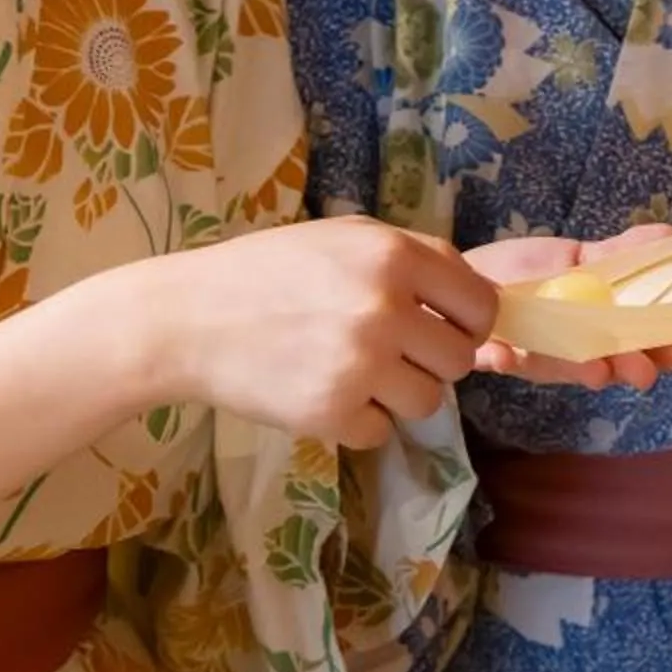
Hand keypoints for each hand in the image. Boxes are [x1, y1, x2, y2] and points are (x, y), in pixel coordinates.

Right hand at [140, 217, 497, 449]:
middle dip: (431, 361)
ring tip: (351, 371)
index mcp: (394, 257)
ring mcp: (360, 365)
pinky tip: (322, 392)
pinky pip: (381, 432)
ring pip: (428, 402)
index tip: (446, 328)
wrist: (188, 319)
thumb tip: (484, 305)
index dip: (469, 323)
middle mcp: (385, 309)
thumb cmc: (270, 271)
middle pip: (460, 361)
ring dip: (397, 395)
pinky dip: (358, 421)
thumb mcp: (346, 238)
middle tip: (388, 352)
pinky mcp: (332, 412)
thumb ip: (416, 260)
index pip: (481, 305)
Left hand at [463, 226, 671, 391]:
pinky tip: (503, 355)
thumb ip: (623, 253)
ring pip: (562, 369)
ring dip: (579, 372)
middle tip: (644, 372)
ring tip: (597, 372)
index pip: (638, 342)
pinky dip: (505, 359)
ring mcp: (536, 355)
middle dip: (627, 369)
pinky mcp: (497, 357)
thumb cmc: (527, 269)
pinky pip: (502, 361)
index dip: (661, 351)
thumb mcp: (577, 256)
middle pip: (607, 364)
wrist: (469, 274)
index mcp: (598, 325)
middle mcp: (572, 348)